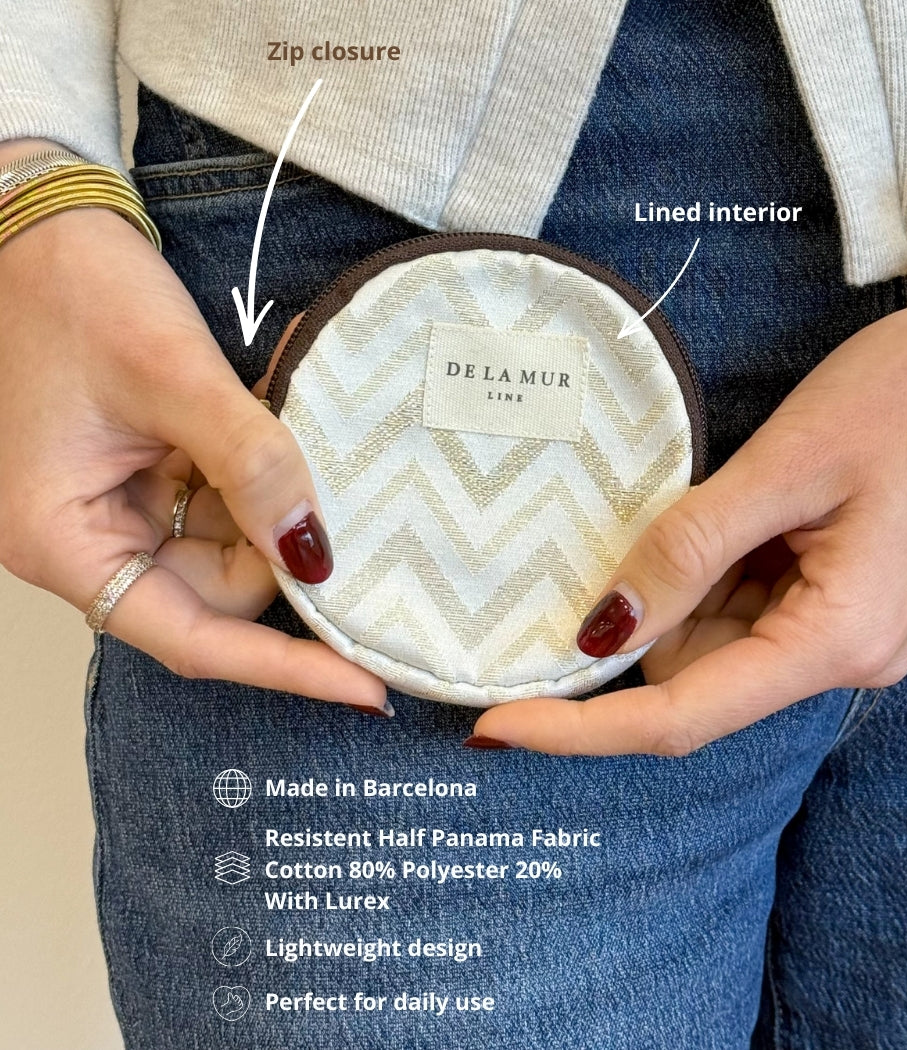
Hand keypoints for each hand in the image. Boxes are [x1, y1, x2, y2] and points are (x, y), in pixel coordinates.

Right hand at [0, 157, 388, 714]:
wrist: (41, 225)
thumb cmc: (76, 291)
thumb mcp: (173, 376)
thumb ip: (251, 467)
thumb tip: (314, 554)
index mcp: (62, 541)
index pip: (192, 639)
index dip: (285, 667)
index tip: (367, 686)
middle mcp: (87, 540)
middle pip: (217, 595)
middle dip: (279, 553)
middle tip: (327, 493)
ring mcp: (117, 511)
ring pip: (227, 551)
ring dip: (270, 509)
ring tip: (275, 432)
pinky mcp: (143, 480)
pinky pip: (219, 508)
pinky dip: (256, 483)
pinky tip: (269, 434)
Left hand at [470, 223, 906, 754]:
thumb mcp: (783, 468)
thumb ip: (686, 551)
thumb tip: (602, 628)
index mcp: (835, 641)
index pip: (679, 718)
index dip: (579, 729)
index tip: (494, 726)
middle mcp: (841, 657)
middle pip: (692, 674)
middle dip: (645, 614)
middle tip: (646, 524)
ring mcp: (844, 631)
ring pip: (714, 639)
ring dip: (684, 582)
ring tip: (732, 495)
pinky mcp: (840, 598)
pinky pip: (746, 607)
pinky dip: (715, 568)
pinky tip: (739, 509)